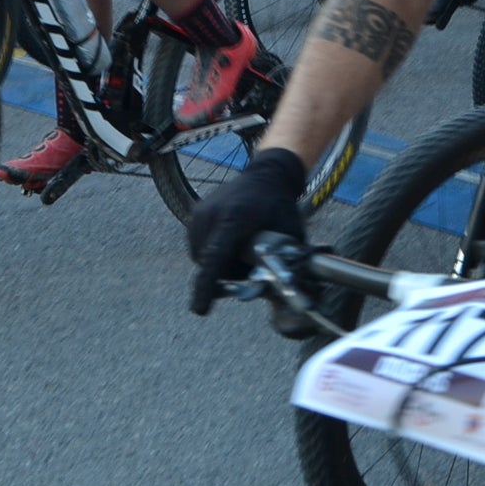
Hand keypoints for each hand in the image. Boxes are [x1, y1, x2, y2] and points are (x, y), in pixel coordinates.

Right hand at [186, 147, 310, 315]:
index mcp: (234, 219)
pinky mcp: (195, 212)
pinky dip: (211, 251)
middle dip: (225, 273)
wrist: (267, 175)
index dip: (207, 287)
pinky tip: (230, 244)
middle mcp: (211, 214)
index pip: (216, 258)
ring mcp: (200, 212)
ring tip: (241, 253)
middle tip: (249, 268)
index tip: (200, 310)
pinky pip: (198, 244)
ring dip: (217, 263)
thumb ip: (284, 262)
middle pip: (208, 262)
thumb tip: (285, 292)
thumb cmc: (280, 206)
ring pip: (200, 256)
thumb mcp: (288, 234)